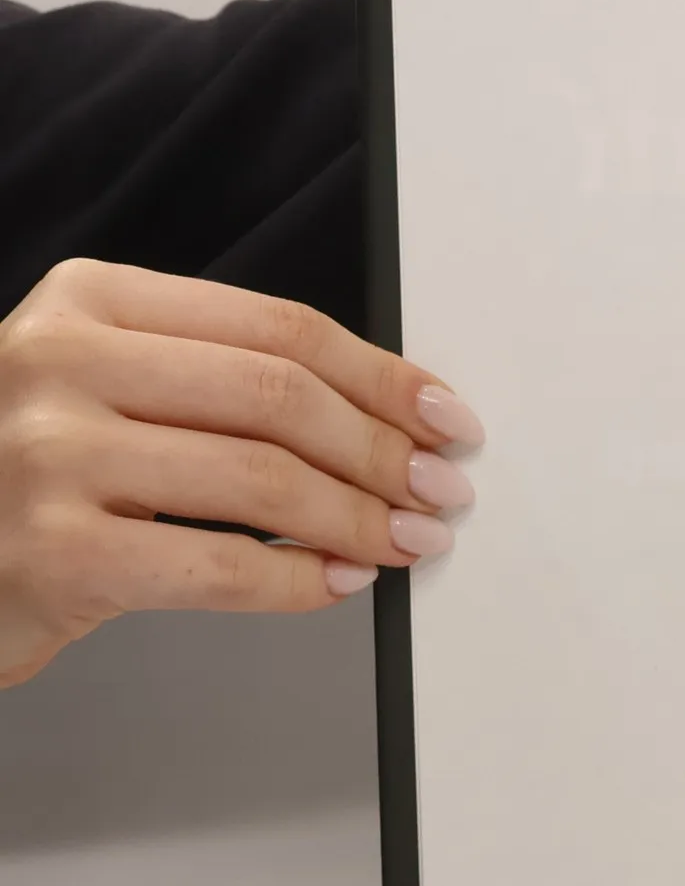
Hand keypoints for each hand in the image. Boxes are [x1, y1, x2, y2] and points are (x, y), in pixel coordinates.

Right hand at [0, 259, 482, 687]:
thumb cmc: (31, 476)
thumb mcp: (106, 388)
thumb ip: (220, 381)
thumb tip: (384, 417)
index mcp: (89, 304)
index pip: (280, 329)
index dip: (383, 378)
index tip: (443, 416)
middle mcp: (59, 362)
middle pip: (281, 396)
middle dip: (384, 450)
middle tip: (439, 490)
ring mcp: (49, 456)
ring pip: (263, 479)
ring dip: (360, 518)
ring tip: (407, 540)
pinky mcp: (54, 553)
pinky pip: (221, 565)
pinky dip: (300, 580)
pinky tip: (337, 581)